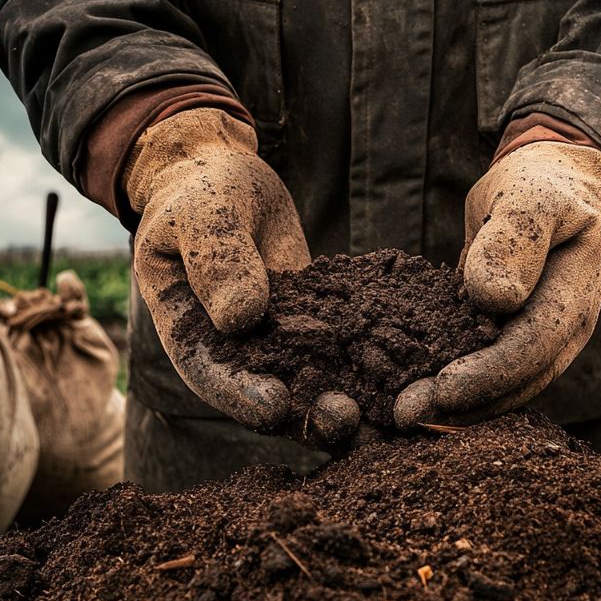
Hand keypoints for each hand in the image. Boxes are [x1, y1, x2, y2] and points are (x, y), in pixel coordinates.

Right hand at [127, 108, 360, 444]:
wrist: (226, 179)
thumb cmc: (200, 191)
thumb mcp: (201, 213)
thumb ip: (218, 258)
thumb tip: (242, 315)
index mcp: (189, 331)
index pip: (211, 374)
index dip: (240, 395)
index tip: (274, 405)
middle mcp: (235, 351)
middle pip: (267, 396)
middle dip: (305, 416)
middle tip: (344, 421)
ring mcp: (279, 343)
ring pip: (313, 385)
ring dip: (349, 405)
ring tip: (384, 418)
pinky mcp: (318, 328)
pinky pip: (345, 353)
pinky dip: (374, 369)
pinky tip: (410, 378)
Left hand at [394, 141, 600, 425]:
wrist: (557, 186)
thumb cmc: (542, 186)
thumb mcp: (531, 197)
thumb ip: (516, 240)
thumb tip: (494, 297)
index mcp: (575, 295)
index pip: (533, 346)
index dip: (490, 373)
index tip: (443, 388)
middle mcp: (564, 330)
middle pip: (518, 381)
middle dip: (464, 404)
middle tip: (405, 414)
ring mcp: (541, 341)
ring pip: (504, 388)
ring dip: (456, 408)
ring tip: (403, 415)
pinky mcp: (512, 340)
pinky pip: (487, 373)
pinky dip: (455, 389)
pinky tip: (414, 394)